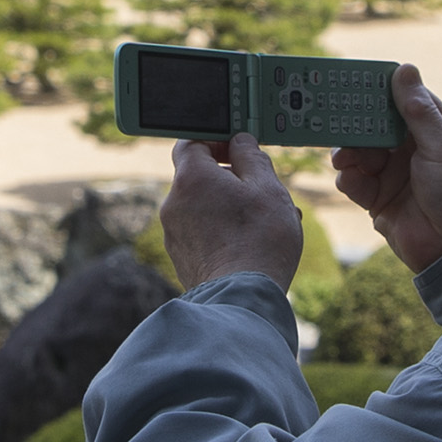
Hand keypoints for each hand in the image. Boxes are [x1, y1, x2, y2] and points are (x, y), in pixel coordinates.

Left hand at [160, 134, 307, 291]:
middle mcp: (173, 203)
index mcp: (191, 178)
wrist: (243, 299)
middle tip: (261, 191)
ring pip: (203, 207)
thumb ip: (251, 157)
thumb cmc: (259, 241)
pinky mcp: (181, 258)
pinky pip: (201, 233)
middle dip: (229, 179)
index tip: (239, 151)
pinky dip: (222, 231)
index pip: (192, 142)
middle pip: (198, 177)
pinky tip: (251, 244)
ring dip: (230, 207)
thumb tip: (241, 143)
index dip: (216, 142)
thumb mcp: (268, 188)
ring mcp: (174, 233)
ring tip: (265, 223)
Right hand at [331, 64, 441, 273]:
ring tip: (344, 158)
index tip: (354, 81)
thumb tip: (405, 69)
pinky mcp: (380, 200)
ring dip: (349, 153)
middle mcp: (413, 150)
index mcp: (436, 131)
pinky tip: (349, 180)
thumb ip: (418, 111)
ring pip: (361, 153)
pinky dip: (349, 179)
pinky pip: (356, 182)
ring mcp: (395, 175)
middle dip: (357, 125)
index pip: (404, 101)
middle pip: (376, 127)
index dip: (381, 90)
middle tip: (336, 120)